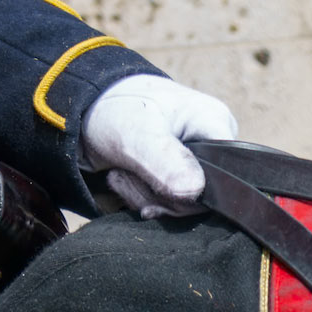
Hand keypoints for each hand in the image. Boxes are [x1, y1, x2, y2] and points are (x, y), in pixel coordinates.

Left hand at [81, 73, 237, 217]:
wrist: (85, 109)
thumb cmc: (116, 108)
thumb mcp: (137, 132)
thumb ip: (165, 160)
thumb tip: (195, 191)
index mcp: (215, 124)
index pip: (225, 180)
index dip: (192, 195)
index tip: (155, 190)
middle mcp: (211, 144)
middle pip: (200, 197)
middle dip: (158, 195)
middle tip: (123, 175)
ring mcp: (193, 160)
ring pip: (181, 204)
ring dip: (143, 196)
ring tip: (118, 174)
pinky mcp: (176, 173)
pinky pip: (168, 202)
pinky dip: (141, 197)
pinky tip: (121, 180)